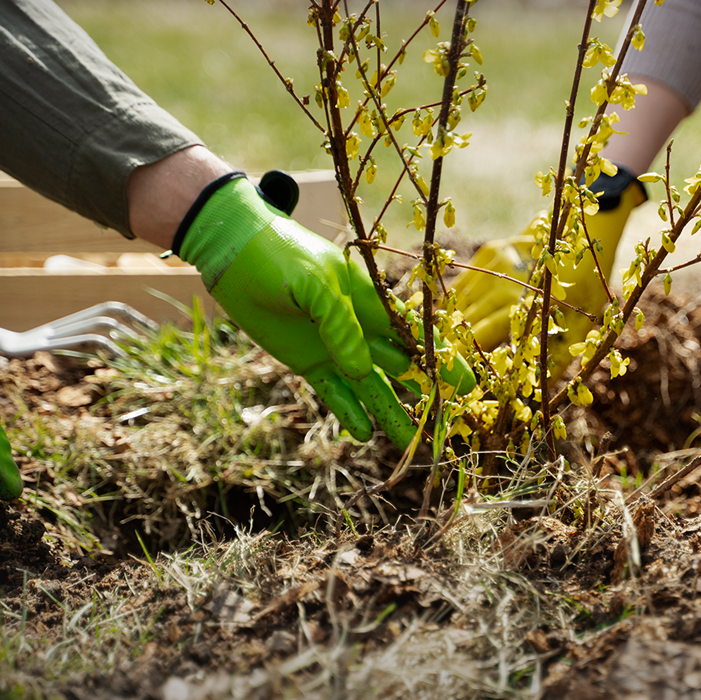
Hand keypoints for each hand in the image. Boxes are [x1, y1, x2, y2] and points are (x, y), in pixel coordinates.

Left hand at [176, 173, 473, 447]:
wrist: (236, 254)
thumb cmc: (279, 256)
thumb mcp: (311, 282)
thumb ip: (338, 323)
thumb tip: (361, 370)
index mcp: (371, 301)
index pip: (415, 334)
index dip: (441, 358)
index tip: (464, 384)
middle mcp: (361, 328)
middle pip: (403, 366)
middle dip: (427, 391)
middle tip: (448, 421)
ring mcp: (336, 347)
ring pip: (372, 387)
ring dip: (391, 414)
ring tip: (410, 445)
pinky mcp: (309, 362)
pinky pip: (335, 394)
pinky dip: (350, 413)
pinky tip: (364, 435)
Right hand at [451, 170, 644, 379]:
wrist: (590, 232)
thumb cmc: (589, 287)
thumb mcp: (582, 328)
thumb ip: (557, 361)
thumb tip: (536, 394)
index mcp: (523, 303)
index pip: (482, 338)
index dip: (468, 360)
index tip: (460, 380)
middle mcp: (502, 280)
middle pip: (464, 320)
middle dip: (454, 346)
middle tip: (445, 369)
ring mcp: (492, 261)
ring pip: (458, 300)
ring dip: (450, 324)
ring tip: (442, 348)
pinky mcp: (490, 249)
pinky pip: (463, 281)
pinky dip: (454, 302)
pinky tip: (449, 320)